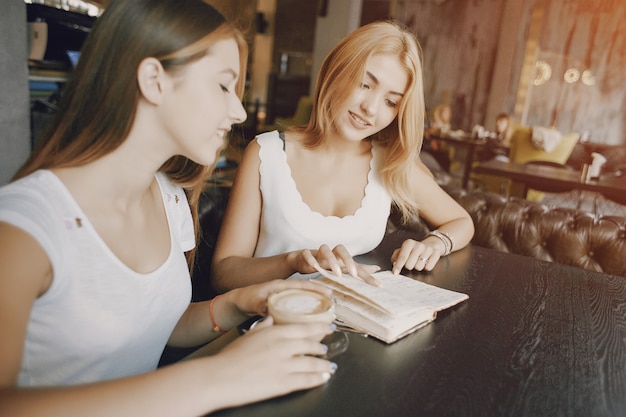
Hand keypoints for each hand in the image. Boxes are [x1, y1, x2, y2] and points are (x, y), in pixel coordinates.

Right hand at [213, 316, 336, 405]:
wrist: (220, 377)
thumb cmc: (230, 356)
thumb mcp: (249, 334)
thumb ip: (264, 326)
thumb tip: (271, 319)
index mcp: (274, 333)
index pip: (303, 328)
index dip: (319, 328)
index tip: (328, 327)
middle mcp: (282, 347)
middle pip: (310, 344)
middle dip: (321, 346)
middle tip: (326, 347)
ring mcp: (284, 365)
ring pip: (311, 363)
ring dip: (323, 364)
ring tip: (329, 365)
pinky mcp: (283, 383)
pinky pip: (306, 380)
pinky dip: (318, 378)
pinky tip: (323, 378)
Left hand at [228, 279, 332, 316]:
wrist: (237, 302)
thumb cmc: (245, 299)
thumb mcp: (252, 302)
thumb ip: (259, 305)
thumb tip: (267, 309)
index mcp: (279, 285)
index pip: (301, 284)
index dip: (315, 287)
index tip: (328, 292)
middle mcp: (284, 289)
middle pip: (306, 289)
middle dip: (320, 293)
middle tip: (333, 300)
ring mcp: (284, 295)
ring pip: (303, 296)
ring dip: (315, 300)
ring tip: (327, 308)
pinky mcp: (283, 302)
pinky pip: (298, 303)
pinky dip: (307, 306)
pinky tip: (313, 315)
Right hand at [289, 244, 381, 285]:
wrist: (301, 259)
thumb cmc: (323, 263)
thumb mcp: (341, 267)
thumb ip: (358, 269)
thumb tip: (376, 268)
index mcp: (340, 258)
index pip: (356, 265)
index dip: (367, 274)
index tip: (378, 285)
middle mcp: (331, 254)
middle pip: (341, 249)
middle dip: (348, 260)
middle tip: (354, 273)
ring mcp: (317, 253)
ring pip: (324, 249)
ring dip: (331, 259)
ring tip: (336, 273)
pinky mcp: (305, 254)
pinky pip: (307, 253)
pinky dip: (311, 259)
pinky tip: (314, 266)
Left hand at [391, 238, 441, 272]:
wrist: (430, 244)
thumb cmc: (413, 250)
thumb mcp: (402, 250)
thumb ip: (396, 257)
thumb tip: (395, 264)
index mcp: (409, 243)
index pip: (402, 257)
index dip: (398, 266)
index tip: (395, 273)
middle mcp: (418, 245)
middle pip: (409, 265)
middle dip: (409, 266)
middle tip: (411, 262)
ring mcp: (428, 249)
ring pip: (419, 267)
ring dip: (417, 267)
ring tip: (418, 261)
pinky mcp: (436, 254)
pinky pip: (428, 268)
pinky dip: (426, 267)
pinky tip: (425, 262)